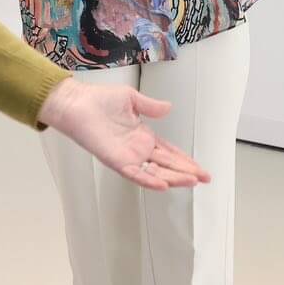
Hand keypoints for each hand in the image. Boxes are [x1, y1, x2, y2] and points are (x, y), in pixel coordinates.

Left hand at [38, 79, 209, 190]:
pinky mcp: (117, 161)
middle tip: (205, 179)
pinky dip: (149, 181)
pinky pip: (136, 174)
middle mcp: (138, 150)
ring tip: (192, 181)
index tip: (200, 168)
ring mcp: (128, 157)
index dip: (185, 160)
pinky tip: (164, 185)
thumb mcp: (132, 99)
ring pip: (156, 173)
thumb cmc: (99, 100)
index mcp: (143, 136)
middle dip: (187, 172)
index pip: (169, 152)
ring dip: (174, 178)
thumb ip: (151, 106)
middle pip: (167, 165)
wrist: (78, 104)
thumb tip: (169, 108)